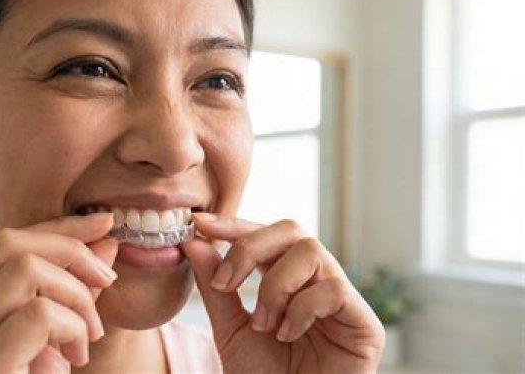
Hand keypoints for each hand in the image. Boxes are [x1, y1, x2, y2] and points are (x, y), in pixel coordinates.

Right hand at [0, 213, 118, 373]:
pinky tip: (72, 362)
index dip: (57, 228)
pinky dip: (70, 328)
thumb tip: (104, 240)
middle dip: (70, 251)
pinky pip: (37, 315)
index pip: (0, 245)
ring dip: (75, 298)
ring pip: (24, 272)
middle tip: (106, 282)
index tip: (102, 224)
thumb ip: (66, 292)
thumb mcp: (43, 342)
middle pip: (7, 245)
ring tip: (86, 340)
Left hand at [181, 213, 384, 373]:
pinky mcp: (365, 324)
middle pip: (291, 229)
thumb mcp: (230, 329)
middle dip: (250, 247)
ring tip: (263, 324)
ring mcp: (343, 301)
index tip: (199, 225)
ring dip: (276, 285)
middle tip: (226, 282)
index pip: (265, 236)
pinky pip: (334, 290)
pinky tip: (287, 334)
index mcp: (288, 280)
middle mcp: (317, 283)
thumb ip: (216, 287)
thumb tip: (194, 242)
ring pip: (311, 251)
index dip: (234, 225)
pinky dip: (301, 309)